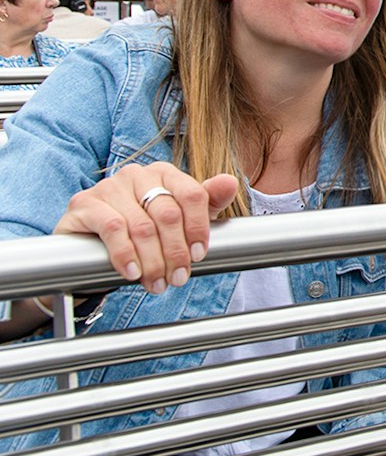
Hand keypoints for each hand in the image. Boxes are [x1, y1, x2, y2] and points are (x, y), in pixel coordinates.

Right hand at [53, 162, 238, 293]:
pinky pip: (112, 228)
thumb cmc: (142, 228)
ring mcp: (108, 186)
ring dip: (153, 261)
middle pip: (167, 214)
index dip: (198, 228)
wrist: (92, 245)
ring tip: (157, 283)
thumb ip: (208, 201)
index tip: (199, 255)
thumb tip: (230, 182)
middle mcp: (136, 174)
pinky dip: (126, 255)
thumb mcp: (180, 217)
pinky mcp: (84, 203)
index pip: (192, 194)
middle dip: (176, 252)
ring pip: (142, 226)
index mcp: (164, 173)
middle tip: (178, 277)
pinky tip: (133, 273)